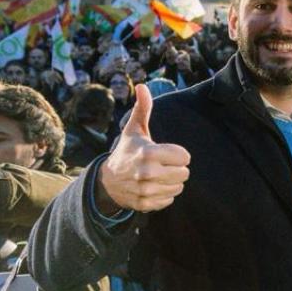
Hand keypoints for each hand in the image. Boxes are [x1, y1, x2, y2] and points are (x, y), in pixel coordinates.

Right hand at [96, 85, 190, 213]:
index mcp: (148, 153)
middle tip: (163, 165)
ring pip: (178, 188)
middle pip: (184, 174)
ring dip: (172, 182)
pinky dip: (164, 195)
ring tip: (158, 175)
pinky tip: (153, 187)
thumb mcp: (134, 130)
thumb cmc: (126, 151)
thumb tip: (142, 86)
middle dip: (177, 168)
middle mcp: (146, 173)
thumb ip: (142, 108)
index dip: (179, 154)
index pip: (184, 157)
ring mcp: (145, 191)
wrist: (107, 182)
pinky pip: (169, 200)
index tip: (168, 153)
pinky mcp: (145, 204)